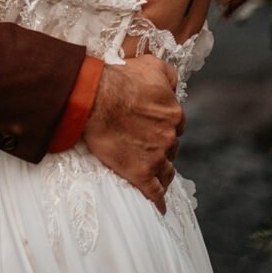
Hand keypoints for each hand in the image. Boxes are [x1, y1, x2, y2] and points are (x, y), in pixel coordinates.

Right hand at [81, 55, 183, 214]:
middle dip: (161, 146)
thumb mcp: (151, 65)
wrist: (94, 98)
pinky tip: (160, 207)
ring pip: (167, 171)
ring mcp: (156, 157)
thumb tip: (175, 84)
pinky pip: (155, 193)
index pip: (176, 125)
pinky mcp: (141, 174)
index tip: (153, 126)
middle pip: (171, 147)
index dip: (164, 125)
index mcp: (174, 114)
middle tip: (146, 145)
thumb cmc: (120, 78)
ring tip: (155, 175)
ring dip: (162, 172)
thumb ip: (169, 75)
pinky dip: (158, 201)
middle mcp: (169, 137)